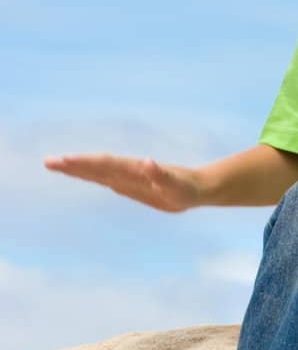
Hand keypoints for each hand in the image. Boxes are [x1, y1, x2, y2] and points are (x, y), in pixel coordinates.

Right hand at [42, 153, 201, 212]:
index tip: (64, 161)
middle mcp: (128, 171)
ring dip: (77, 169)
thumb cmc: (187, 188)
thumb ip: (161, 176)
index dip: (84, 163)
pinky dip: (90, 175)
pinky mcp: (129, 185)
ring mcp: (127, 177)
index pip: (105, 164)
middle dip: (73, 165)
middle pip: (96, 166)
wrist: (197, 188)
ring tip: (54, 165)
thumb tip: (148, 162)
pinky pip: (105, 179)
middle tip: (48, 162)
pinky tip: (78, 172)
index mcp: (135, 170)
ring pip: (97, 171)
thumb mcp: (177, 187)